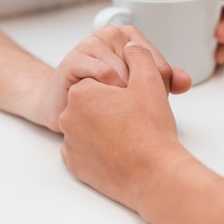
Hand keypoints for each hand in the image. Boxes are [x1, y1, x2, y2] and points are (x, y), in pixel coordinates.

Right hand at [39, 25, 191, 131]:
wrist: (63, 103)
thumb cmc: (102, 95)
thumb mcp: (139, 88)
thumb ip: (164, 82)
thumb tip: (186, 81)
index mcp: (130, 37)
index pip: (159, 66)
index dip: (159, 92)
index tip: (148, 107)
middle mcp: (111, 34)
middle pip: (143, 69)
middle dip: (141, 95)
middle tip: (132, 112)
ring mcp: (91, 44)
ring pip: (124, 72)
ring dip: (124, 97)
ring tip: (117, 111)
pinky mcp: (74, 59)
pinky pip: (102, 74)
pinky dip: (108, 92)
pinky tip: (104, 105)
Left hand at [59, 42, 189, 210]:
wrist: (154, 176)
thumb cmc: (151, 130)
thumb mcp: (150, 80)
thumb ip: (140, 56)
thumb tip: (133, 47)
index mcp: (82, 92)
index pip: (104, 78)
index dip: (126, 85)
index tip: (140, 96)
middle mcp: (69, 118)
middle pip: (96, 102)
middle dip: (116, 105)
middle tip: (140, 115)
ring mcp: (71, 145)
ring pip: (92, 126)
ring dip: (110, 126)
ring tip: (135, 133)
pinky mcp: (77, 167)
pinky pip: (87, 151)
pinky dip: (102, 149)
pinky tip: (123, 149)